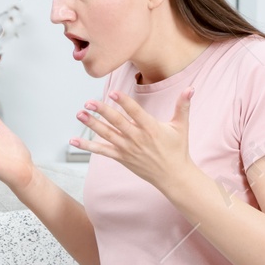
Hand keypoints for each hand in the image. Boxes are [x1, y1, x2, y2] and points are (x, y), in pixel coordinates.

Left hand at [73, 88, 199, 197]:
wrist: (173, 176)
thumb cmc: (177, 149)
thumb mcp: (181, 126)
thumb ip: (183, 105)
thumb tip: (191, 88)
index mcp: (151, 129)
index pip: (135, 113)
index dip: (124, 102)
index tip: (113, 92)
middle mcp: (138, 139)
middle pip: (117, 122)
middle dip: (102, 111)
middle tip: (89, 102)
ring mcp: (128, 149)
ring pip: (107, 135)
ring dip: (92, 125)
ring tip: (80, 114)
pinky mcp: (122, 158)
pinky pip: (102, 151)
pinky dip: (88, 146)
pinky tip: (74, 141)